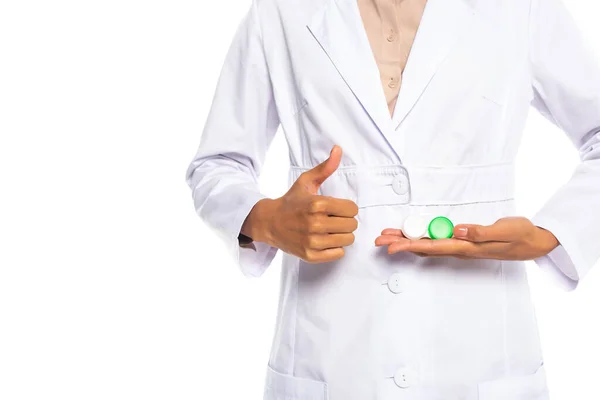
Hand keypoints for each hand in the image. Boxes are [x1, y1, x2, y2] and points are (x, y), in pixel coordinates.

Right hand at [242, 145, 358, 262]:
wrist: (269, 222)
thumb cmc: (291, 202)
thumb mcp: (306, 182)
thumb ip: (325, 168)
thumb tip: (338, 149)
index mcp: (317, 204)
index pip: (353, 209)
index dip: (347, 208)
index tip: (337, 208)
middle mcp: (315, 224)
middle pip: (352, 225)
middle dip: (345, 221)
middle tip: (333, 219)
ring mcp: (312, 241)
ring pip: (347, 240)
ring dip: (341, 235)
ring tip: (329, 230)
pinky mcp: (310, 255)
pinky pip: (339, 254)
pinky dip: (335, 248)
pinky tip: (325, 240)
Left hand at [374, 217, 558, 259]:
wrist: (533, 243)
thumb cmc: (520, 235)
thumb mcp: (506, 231)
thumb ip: (482, 232)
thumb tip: (457, 230)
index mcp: (466, 247)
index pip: (432, 247)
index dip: (409, 246)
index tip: (391, 247)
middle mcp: (459, 248)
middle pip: (423, 247)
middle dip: (399, 244)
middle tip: (378, 241)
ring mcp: (460, 246)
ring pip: (426, 244)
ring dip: (406, 240)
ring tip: (386, 237)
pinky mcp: (462, 240)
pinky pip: (435, 240)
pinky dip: (419, 237)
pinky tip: (409, 235)